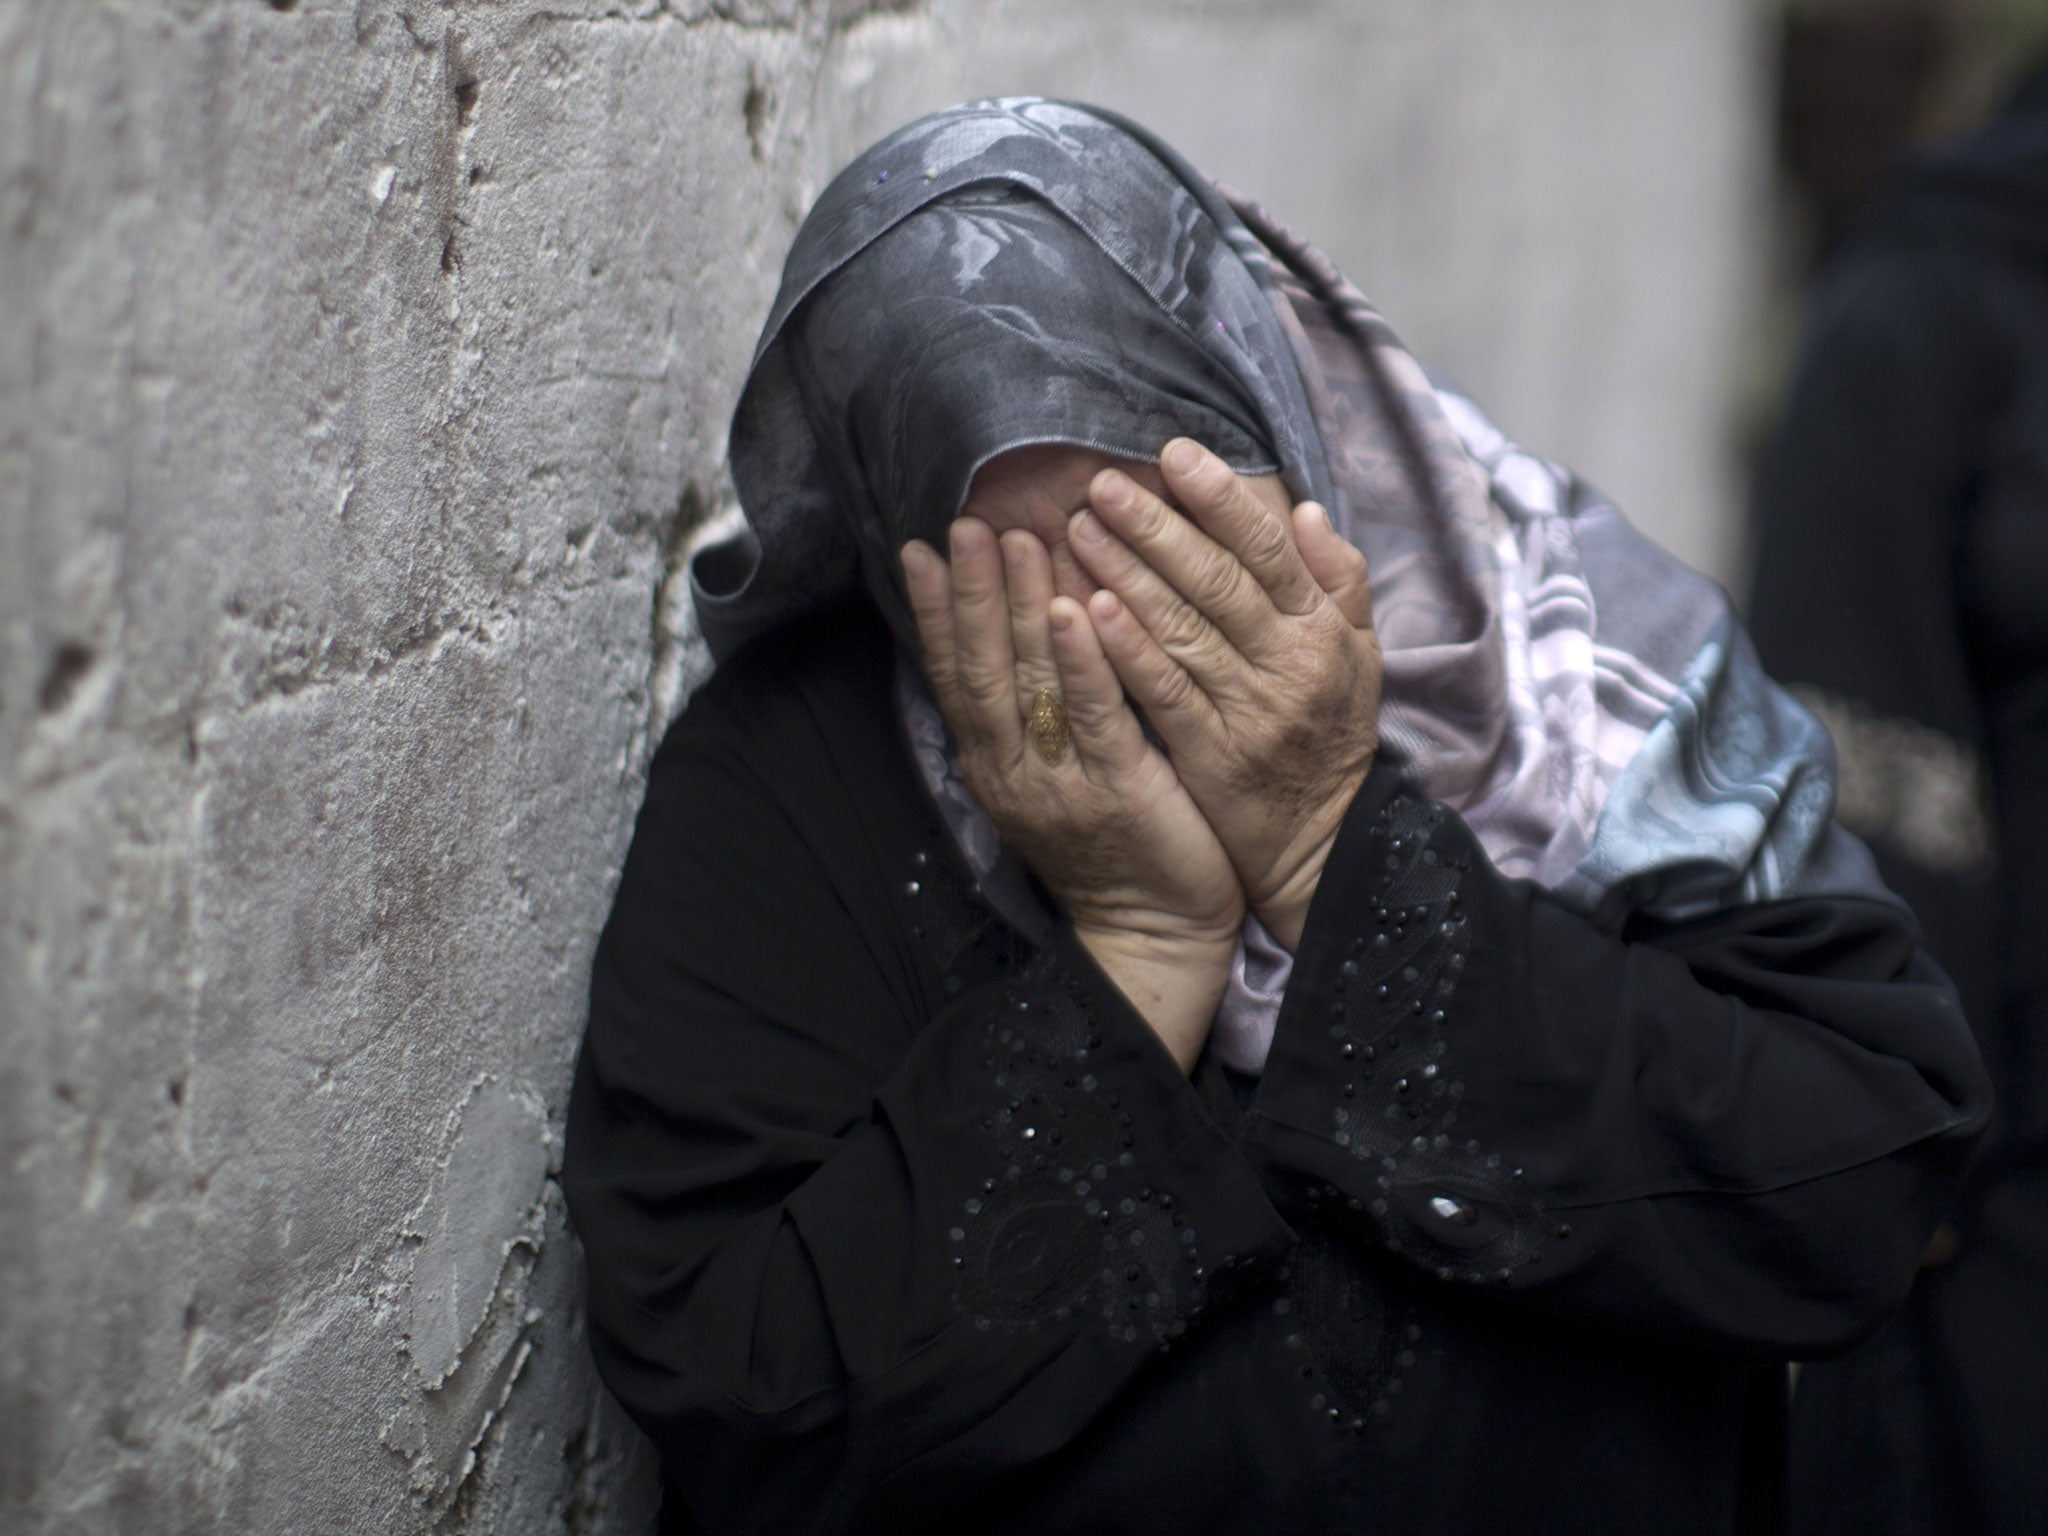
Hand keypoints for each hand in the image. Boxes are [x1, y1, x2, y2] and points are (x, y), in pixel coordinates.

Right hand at [902, 519, 1244, 1071]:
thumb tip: (1016, 627)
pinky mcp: (1119, 791)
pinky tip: (1076, 608)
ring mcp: (1063, 782)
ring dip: (1019, 609)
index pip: (955, 674)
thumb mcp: (1055, 774)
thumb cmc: (1114, 843)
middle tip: (965, 524)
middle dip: (972, 593)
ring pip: (1032, 684)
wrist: (1154, 933)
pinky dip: (1083, 660)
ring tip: (1017, 540)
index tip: (922, 547)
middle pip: (983, 669)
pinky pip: (1097, 716)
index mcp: (995, 763)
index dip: (938, 611)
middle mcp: (1015, 771)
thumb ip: (1034, 709)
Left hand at [1067, 438, 1381, 949]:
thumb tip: (1307, 510)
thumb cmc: (1329, 743)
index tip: (1172, 454)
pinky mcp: (1213, 756)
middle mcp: (1292, 665)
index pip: (1268, 550)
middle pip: (1219, 581)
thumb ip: (1338, 583)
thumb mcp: (1358, 660)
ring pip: (1185, 628)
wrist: (1322, 848)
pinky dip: (1129, 649)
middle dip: (1157, 527)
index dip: (1220, 499)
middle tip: (1101, 485)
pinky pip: (1165, 693)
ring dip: (1128, 574)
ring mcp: (1252, 711)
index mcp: (1323, 632)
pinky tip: (1089, 610)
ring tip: (1078, 531)